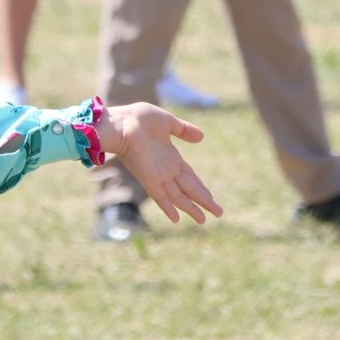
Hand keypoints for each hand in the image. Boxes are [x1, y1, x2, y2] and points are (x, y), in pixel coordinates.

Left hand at [98, 102, 219, 224]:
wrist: (122, 122)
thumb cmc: (139, 118)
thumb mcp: (168, 122)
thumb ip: (184, 130)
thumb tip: (202, 137)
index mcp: (170, 156)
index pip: (189, 175)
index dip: (200, 186)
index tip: (210, 196)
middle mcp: (166, 169)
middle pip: (188, 189)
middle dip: (203, 200)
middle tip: (218, 212)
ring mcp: (158, 175)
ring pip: (179, 196)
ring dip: (192, 208)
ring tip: (204, 220)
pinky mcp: (149, 179)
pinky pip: (161, 197)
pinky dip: (169, 208)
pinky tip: (176, 219)